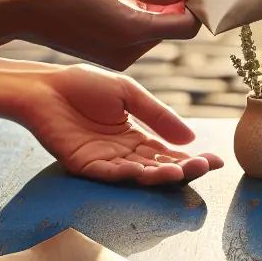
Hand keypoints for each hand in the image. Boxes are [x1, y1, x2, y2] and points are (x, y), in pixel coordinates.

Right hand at [0, 0, 199, 69]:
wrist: (18, 12)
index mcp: (129, 31)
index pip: (186, 27)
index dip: (192, 5)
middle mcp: (128, 53)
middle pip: (172, 31)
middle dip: (170, 6)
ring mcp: (118, 60)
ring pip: (155, 34)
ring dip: (152, 12)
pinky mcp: (109, 60)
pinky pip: (137, 40)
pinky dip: (136, 21)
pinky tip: (115, 3)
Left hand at [0, 61, 222, 185]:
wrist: (45, 86)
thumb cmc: (83, 85)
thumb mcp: (129, 94)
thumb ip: (157, 115)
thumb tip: (190, 138)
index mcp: (134, 136)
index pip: (168, 152)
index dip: (192, 158)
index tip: (216, 161)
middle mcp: (122, 152)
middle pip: (158, 166)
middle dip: (182, 169)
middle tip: (204, 168)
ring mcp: (104, 161)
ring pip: (138, 174)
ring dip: (160, 175)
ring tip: (180, 172)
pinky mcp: (84, 165)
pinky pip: (110, 174)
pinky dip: (129, 175)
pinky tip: (147, 171)